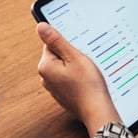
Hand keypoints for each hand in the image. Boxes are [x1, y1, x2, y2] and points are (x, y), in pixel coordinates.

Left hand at [36, 22, 121, 137]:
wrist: (97, 110)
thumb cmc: (88, 85)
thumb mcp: (74, 57)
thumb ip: (56, 41)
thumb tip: (40, 27)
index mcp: (45, 67)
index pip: (51, 44)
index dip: (67, 45)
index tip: (77, 51)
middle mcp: (45, 78)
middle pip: (57, 56)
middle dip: (71, 56)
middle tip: (83, 63)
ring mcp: (54, 88)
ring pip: (64, 68)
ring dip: (75, 67)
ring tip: (86, 74)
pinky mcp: (62, 94)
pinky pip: (68, 79)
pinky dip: (77, 78)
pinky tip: (86, 82)